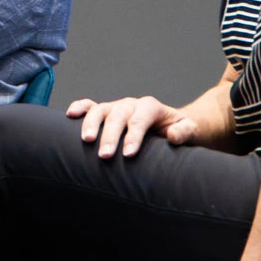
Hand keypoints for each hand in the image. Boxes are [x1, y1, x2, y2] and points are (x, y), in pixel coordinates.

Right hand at [66, 95, 197, 157]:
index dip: (133, 136)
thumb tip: (172, 136)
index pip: (140, 118)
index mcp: (151, 107)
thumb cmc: (179, 130)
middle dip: (110, 135)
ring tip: (86, 140)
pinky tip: (70, 115)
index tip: (128, 154)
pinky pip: (90, 106)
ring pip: (101, 109)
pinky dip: (80, 107)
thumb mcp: (190, 130)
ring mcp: (116, 107)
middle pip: (118, 115)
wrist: (170, 125)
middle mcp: (131, 104)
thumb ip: (184, 132)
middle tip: (105, 156)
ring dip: (92, 123)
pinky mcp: (106, 112)